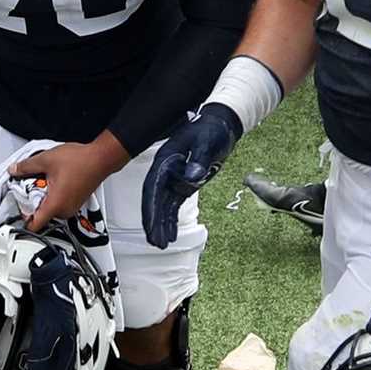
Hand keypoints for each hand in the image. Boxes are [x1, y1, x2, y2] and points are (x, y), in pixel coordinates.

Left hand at [7, 135, 127, 231]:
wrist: (100, 158)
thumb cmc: (80, 161)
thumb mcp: (46, 160)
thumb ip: (26, 167)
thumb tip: (14, 170)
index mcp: (55, 205)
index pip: (34, 225)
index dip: (23, 219)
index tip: (18, 210)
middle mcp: (64, 210)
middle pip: (41, 215)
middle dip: (33, 203)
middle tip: (29, 187)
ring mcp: (72, 207)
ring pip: (50, 209)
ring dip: (44, 198)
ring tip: (43, 181)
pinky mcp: (76, 202)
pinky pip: (59, 204)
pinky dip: (54, 196)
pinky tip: (54, 181)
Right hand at [141, 103, 240, 248]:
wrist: (219, 125)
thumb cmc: (210, 129)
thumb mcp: (206, 142)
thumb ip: (198, 160)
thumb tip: (191, 177)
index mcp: (165, 160)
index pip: (153, 188)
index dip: (151, 208)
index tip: (151, 225)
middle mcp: (165, 171)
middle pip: (155, 201)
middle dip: (154, 222)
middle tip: (156, 241)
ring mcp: (173, 179)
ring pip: (163, 206)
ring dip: (162, 225)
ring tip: (162, 244)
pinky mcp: (183, 185)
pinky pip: (174, 205)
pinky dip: (172, 219)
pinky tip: (171, 234)